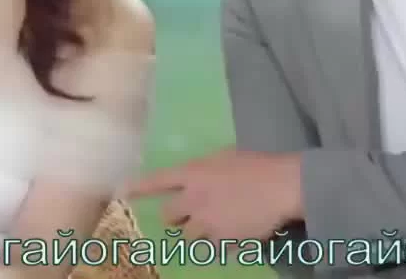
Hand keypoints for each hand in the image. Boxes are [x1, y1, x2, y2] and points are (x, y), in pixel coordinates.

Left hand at [127, 147, 302, 242]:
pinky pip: (212, 247)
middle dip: (177, 217)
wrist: (281, 186)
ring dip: (199, 232)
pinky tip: (234, 233)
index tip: (123, 193)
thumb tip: (197, 178)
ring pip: (189, 236)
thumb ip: (205, 170)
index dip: (138, 187)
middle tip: (191, 215)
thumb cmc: (258, 165)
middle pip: (169, 216)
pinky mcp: (221, 240)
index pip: (157, 181)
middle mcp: (194, 199)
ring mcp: (206, 222)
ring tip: (217, 225)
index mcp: (193, 174)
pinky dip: (220, 243)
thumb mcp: (226, 157)